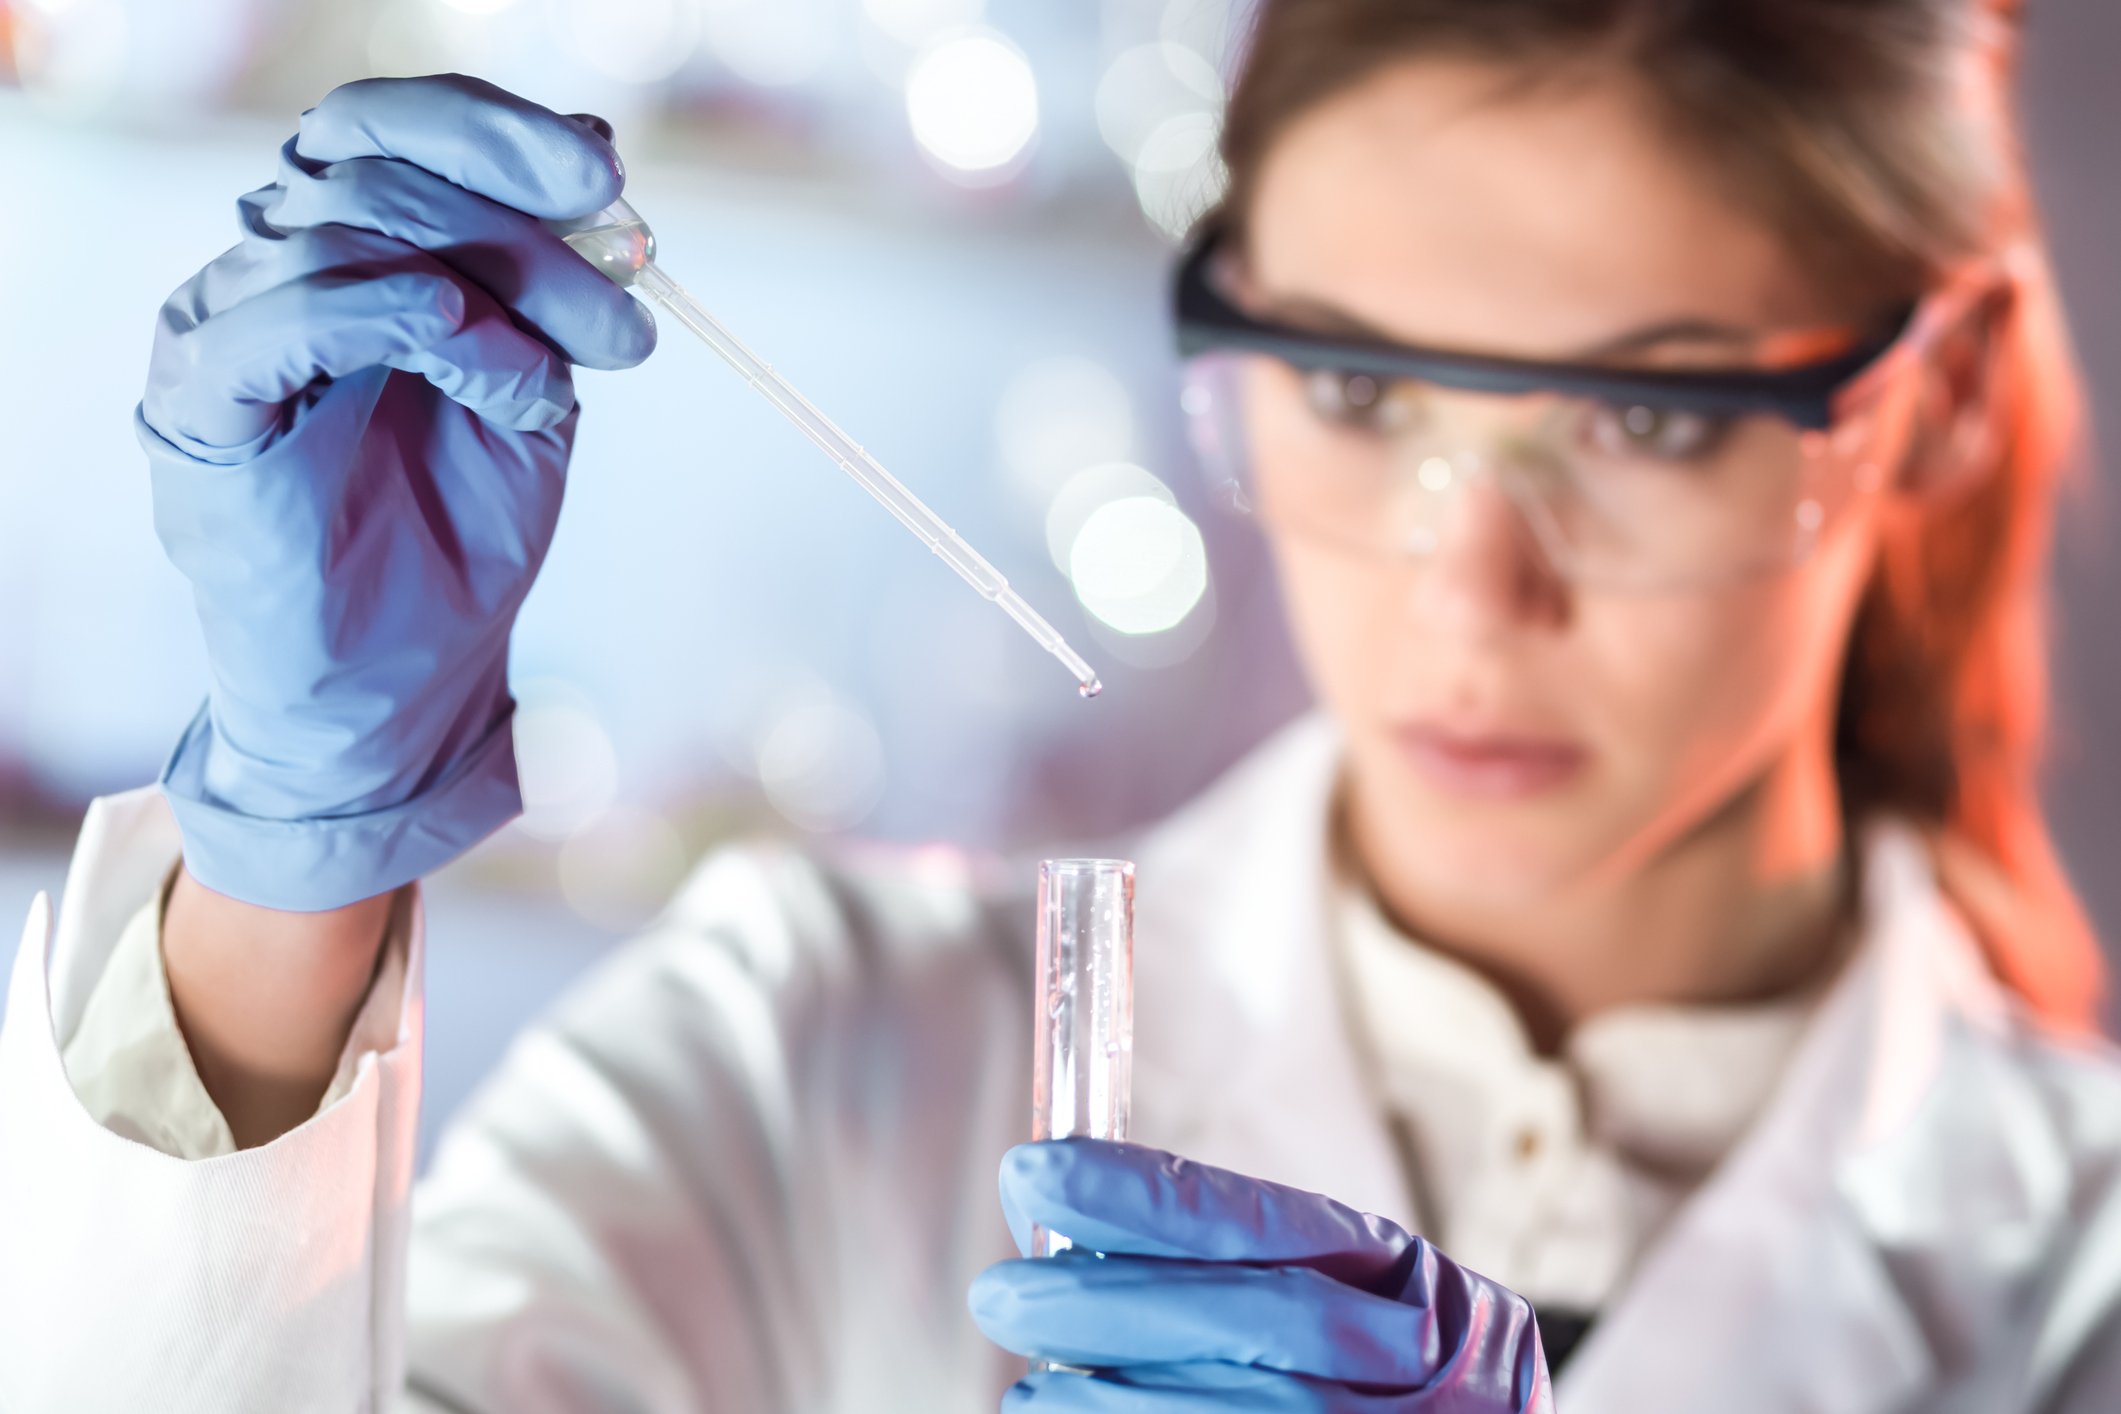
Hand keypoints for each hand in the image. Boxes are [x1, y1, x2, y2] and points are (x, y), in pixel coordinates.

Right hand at [142, 74, 655, 910]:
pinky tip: (478, 350)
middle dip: (521, 221)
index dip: (499, 128)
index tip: (606, 171)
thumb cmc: (458, 539)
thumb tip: (600, 164)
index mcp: (350, 251)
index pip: (396, 127)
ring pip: (341, 227)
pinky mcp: (204, 405)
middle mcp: (275, 269)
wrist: (400, 687)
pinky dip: (392, 313)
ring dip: (488, 286)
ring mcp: (228, 327)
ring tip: (560, 376)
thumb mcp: (534, 391)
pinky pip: (282, 315)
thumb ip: (550, 289)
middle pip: (375, 163)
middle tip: (624, 301)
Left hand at [970, 1139, 1552, 1411]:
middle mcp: (1418, 1367)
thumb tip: (1069, 1222)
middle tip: (1002, 1292)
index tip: (1037, 1172)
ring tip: (1029, 1392)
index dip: (1144, 1197)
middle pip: (1254, 1320)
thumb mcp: (1365, 1301)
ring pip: (1247, 1411)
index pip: (1267, 1226)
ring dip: (1109, 1402)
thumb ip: (1247, 1266)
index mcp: (1412, 1287)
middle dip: (1111, 1303)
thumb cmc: (1394, 1384)